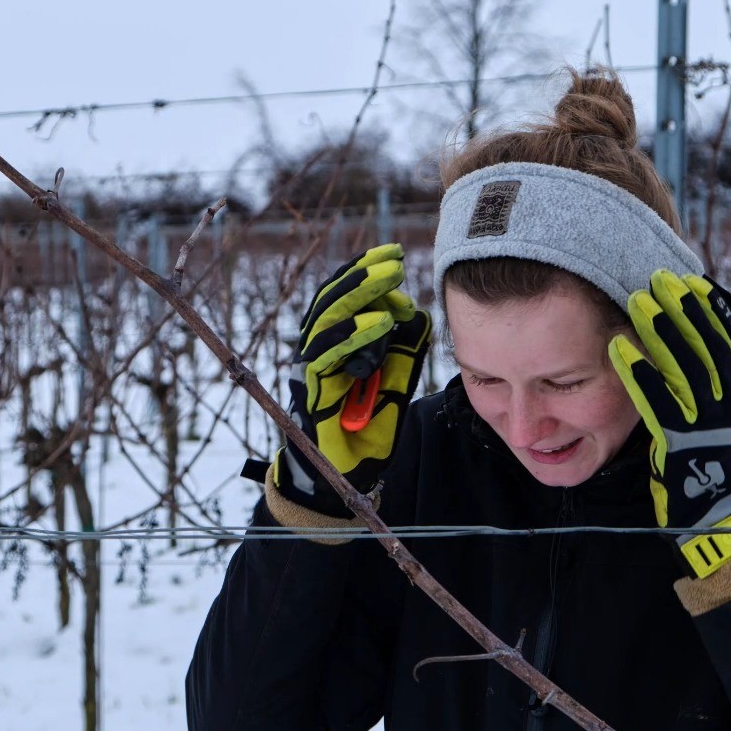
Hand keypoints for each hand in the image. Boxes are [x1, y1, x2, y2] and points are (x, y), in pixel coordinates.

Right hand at [274, 244, 431, 513]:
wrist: (348, 474)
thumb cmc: (368, 429)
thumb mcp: (396, 383)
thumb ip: (404, 352)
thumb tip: (418, 315)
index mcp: (337, 345)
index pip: (346, 299)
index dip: (365, 273)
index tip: (392, 255)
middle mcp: (320, 351)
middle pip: (333, 300)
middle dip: (363, 274)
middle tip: (393, 258)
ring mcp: (313, 368)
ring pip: (327, 318)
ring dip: (359, 293)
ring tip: (390, 277)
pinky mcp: (312, 389)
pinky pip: (328, 354)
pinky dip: (355, 335)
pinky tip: (381, 321)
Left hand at [608, 271, 730, 575]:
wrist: (723, 526)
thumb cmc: (712, 480)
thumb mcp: (714, 434)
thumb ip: (703, 401)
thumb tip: (685, 367)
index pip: (725, 346)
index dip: (709, 312)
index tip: (693, 284)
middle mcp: (727, 406)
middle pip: (702, 347)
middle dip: (680, 310)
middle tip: (658, 279)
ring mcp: (706, 423)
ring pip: (682, 366)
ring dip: (659, 330)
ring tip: (638, 301)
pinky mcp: (681, 442)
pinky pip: (656, 401)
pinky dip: (638, 372)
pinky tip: (619, 348)